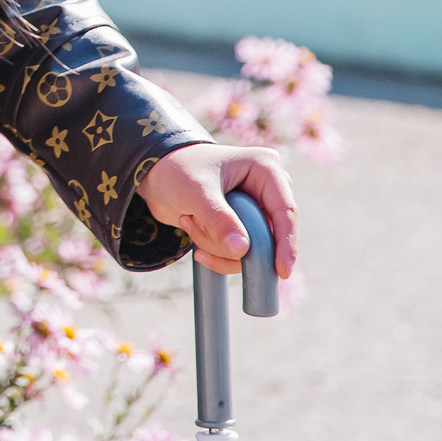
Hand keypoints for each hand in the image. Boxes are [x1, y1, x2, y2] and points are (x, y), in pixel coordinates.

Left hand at [134, 143, 298, 278]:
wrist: (155, 178)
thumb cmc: (176, 171)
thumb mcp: (195, 191)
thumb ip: (218, 219)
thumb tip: (242, 250)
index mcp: (267, 169)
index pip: (285, 211)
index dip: (286, 243)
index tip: (281, 271)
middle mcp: (268, 190)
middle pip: (267, 236)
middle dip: (228, 240)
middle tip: (192, 222)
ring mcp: (257, 211)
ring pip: (252, 250)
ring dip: (215, 245)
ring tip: (188, 220)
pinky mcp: (245, 228)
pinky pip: (240, 255)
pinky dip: (214, 250)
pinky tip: (192, 231)